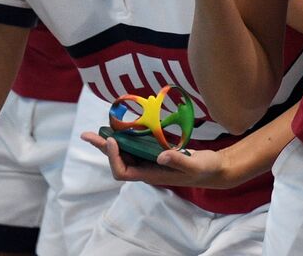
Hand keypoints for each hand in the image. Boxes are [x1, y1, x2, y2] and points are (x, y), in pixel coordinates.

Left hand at [80, 131, 226, 188]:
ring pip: (126, 152)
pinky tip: (125, 127)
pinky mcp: (157, 152)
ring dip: (112, 141)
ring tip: (98, 130)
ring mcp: (151, 161)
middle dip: (104, 147)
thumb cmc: (205, 169)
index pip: (123, 171)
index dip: (114, 157)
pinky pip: (136, 145)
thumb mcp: (195, 166)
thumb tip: (160, 155)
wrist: (214, 169)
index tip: (113, 139)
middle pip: (119, 161)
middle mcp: (147, 169)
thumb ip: (179, 160)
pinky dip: (128, 136)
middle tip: (87, 134)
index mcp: (152, 175)